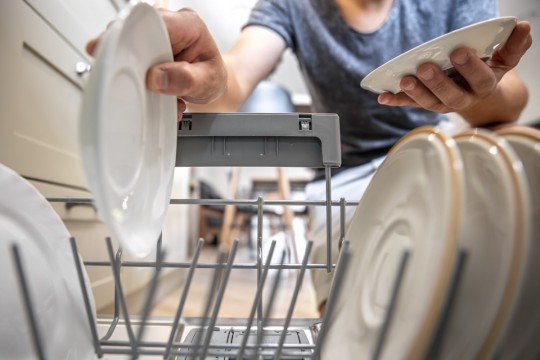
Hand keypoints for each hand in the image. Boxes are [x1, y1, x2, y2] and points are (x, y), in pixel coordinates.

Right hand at [86, 8, 226, 118]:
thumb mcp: (208, 82)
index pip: (153, 22)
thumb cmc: (211, 78)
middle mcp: (169, 25)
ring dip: (131, 71)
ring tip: (150, 89)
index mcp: (187, 25)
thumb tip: (158, 77)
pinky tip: (149, 89)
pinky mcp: (145, 47)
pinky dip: (133, 77)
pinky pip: (129, 56)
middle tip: (128, 79)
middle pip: (133, 30)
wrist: (211, 85)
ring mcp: (155, 36)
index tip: (112, 50)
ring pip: (127, 44)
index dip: (129, 33)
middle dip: (125, 57)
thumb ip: (186, 80)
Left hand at [378, 21, 531, 117]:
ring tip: (404, 80)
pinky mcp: (426, 103)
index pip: (480, 79)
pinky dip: (396, 100)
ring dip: (415, 92)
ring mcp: (443, 103)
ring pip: (430, 103)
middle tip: (426, 67)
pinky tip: (383, 96)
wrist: (479, 96)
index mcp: (484, 85)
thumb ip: (513, 46)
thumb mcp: (504, 59)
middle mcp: (463, 98)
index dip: (470, 68)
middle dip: (438, 83)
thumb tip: (522, 26)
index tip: (459, 52)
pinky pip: (410, 104)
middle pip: (452, 97)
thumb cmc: (488, 71)